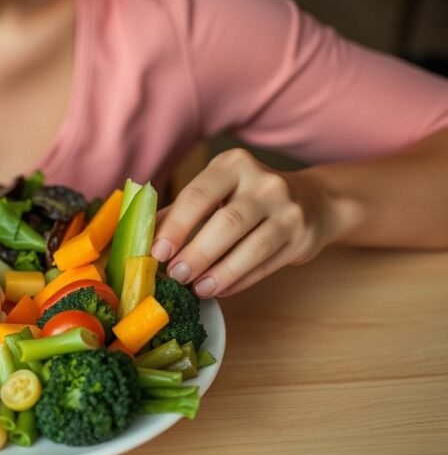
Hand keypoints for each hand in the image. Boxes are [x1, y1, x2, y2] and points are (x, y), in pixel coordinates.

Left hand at [152, 148, 336, 297]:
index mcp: (233, 165)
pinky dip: (239, 280)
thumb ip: (180, 211)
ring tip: (198, 288)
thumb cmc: (247, 197)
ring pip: (252, 247)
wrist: (312, 201)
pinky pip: (266, 264)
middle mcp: (265, 183)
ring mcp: (288, 210)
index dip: (176, 226)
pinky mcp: (301, 238)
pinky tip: (219, 289)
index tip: (158, 252)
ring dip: (221, 272)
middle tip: (176, 275)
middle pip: (227, 223)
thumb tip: (142, 237)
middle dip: (198, 253)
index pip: (198, 195)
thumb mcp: (215, 192)